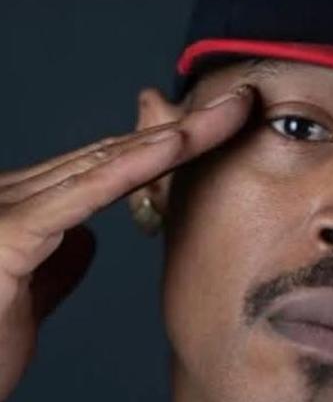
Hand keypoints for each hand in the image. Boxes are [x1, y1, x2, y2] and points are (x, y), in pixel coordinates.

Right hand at [0, 85, 253, 401]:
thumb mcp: (29, 296)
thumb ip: (56, 263)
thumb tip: (86, 239)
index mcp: (26, 210)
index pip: (106, 168)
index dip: (161, 148)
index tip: (213, 133)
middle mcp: (17, 196)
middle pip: (116, 154)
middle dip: (183, 130)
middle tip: (240, 106)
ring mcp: (9, 209)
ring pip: (106, 162)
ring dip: (174, 136)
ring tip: (227, 113)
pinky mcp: (8, 236)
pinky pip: (81, 195)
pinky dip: (131, 167)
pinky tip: (174, 145)